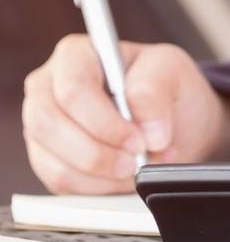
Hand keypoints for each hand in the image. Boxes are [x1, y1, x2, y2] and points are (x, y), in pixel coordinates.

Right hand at [22, 34, 229, 193]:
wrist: (175, 121)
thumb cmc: (167, 87)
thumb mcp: (172, 70)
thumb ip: (156, 89)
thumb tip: (148, 130)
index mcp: (76, 55)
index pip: (72, 89)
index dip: (104, 122)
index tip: (139, 140)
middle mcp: (48, 87)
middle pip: (49, 124)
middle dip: (98, 151)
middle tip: (136, 160)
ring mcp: (43, 125)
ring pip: (52, 159)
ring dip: (101, 172)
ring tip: (136, 166)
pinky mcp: (48, 158)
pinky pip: (60, 181)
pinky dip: (98, 186)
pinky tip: (122, 175)